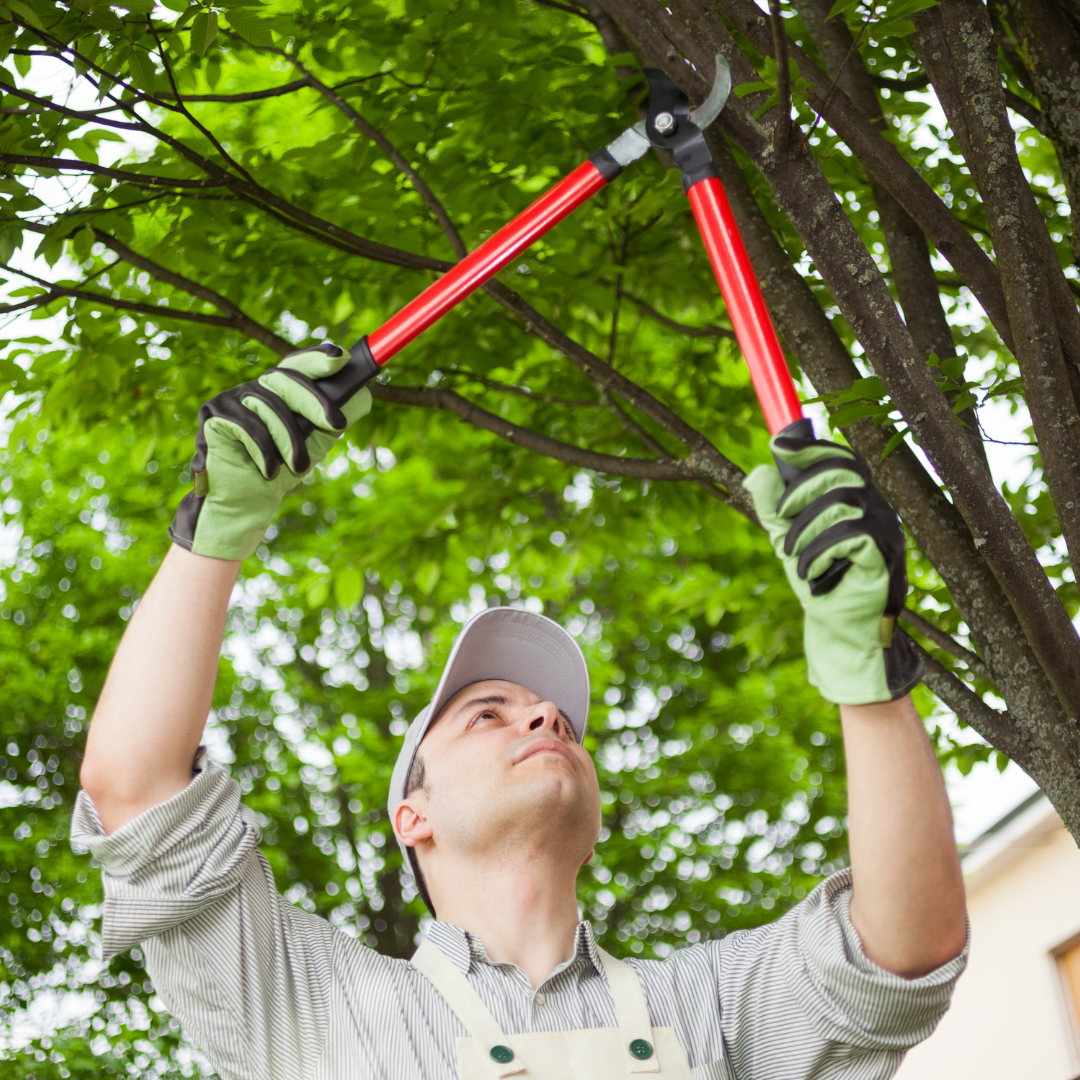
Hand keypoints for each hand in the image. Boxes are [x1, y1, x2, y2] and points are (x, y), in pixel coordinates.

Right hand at [168, 343, 372, 560]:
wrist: (247, 503)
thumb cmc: (280, 471)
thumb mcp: (315, 443)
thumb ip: (333, 419)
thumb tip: (364, 396)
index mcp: (279, 391)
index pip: (298, 366)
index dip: (317, 358)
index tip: (341, 357)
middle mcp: (254, 388)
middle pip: (286, 379)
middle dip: (315, 402)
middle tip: (337, 424)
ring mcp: (231, 398)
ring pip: (269, 406)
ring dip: (289, 441)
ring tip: (298, 468)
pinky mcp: (213, 414)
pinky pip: (246, 424)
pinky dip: (263, 450)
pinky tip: (268, 470)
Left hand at [743, 431, 922, 703]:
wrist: (837, 630)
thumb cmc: (817, 582)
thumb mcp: (786, 540)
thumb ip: (773, 508)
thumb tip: (758, 471)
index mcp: (856, 500)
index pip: (841, 459)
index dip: (812, 448)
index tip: (779, 445)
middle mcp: (877, 509)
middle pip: (841, 472)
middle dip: (801, 491)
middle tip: (781, 518)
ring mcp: (886, 532)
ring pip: (841, 503)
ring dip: (805, 529)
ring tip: (794, 557)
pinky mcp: (886, 557)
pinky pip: (851, 536)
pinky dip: (820, 552)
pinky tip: (811, 573)